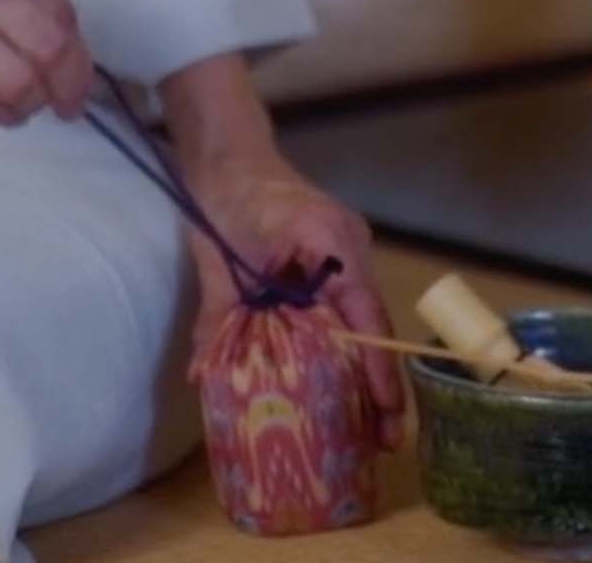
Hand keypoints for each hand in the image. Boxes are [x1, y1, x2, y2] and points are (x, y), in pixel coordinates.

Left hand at [182, 150, 405, 450]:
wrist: (228, 152)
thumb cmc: (223, 197)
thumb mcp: (215, 258)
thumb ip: (218, 315)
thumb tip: (203, 376)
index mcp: (324, 236)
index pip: (361, 307)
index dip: (373, 362)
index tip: (384, 407)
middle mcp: (348, 241)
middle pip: (371, 318)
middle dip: (380, 380)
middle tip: (387, 440)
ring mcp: (348, 246)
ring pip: (363, 314)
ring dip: (367, 366)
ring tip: (373, 427)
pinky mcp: (338, 254)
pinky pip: (349, 303)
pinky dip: (350, 342)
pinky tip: (346, 383)